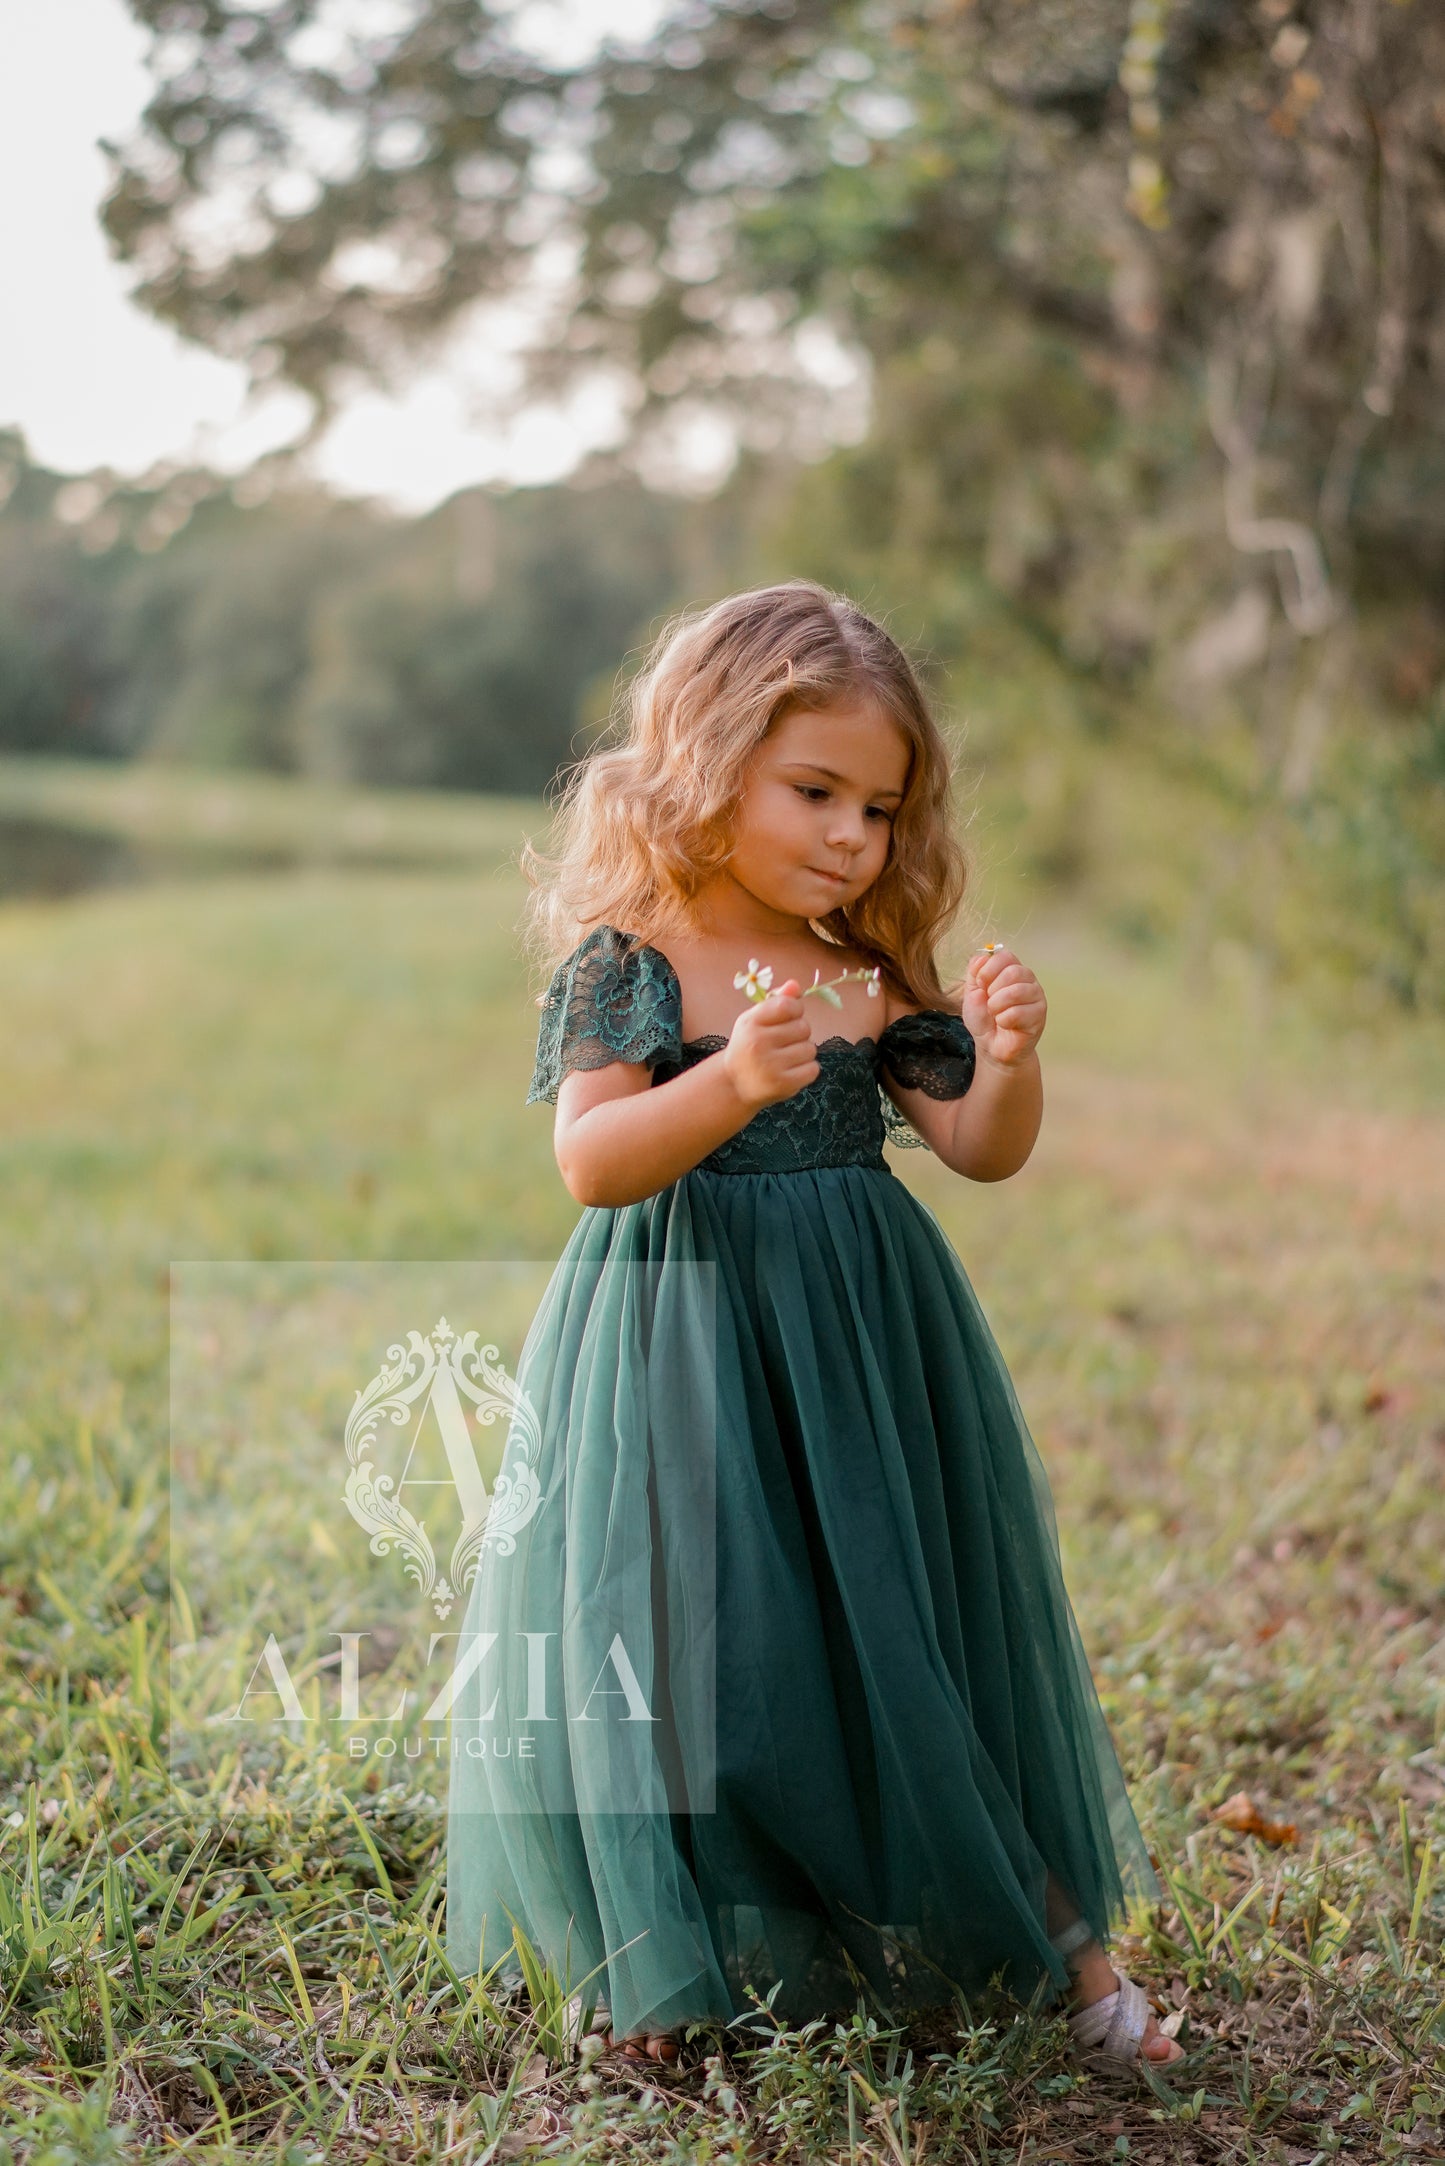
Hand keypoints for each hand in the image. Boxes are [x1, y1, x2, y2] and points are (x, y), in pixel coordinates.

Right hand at [722, 979, 819, 1109]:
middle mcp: (758, 1043)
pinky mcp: (783, 1084)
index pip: (787, 1005)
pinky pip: (813, 1069)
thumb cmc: (748, 1045)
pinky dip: (807, 1070)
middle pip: (803, 1027)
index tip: (789, 1017)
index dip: (795, 1009)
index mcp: (751, 1023)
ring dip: (803, 1052)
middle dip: (799, 1034)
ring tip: (785, 1058)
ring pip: (810, 1048)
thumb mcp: (754, 1020)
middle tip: (783, 1043)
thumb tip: (795, 985)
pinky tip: (791, 1071)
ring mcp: (771, 1066)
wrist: (734, 1084)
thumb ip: (776, 1000)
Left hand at [962, 947, 1045, 1070]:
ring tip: (996, 1014)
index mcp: (1012, 969)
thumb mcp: (971, 992)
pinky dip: (1003, 1020)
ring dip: (996, 1006)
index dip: (988, 969)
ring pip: (1016, 992)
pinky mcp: (1039, 1015)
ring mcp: (1036, 996)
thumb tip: (983, 957)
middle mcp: (1028, 979)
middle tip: (990, 1003)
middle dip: (992, 990)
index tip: (980, 984)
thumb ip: (974, 972)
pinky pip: (1018, 1012)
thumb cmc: (984, 1018)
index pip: (1005, 956)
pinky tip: (1005, 1025)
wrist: (990, 1045)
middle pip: (1013, 972)